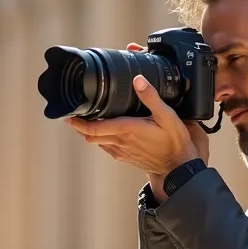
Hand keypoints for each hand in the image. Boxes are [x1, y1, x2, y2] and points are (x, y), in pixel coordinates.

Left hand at [66, 73, 199, 176]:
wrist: (178, 167)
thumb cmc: (174, 142)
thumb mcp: (167, 116)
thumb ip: (151, 97)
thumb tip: (138, 80)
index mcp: (126, 130)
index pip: (94, 128)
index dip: (78, 123)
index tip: (69, 115)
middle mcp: (120, 142)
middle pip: (90, 135)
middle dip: (79, 126)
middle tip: (74, 115)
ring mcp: (121, 151)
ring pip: (97, 142)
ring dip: (89, 132)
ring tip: (86, 120)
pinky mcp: (125, 156)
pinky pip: (106, 147)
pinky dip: (100, 139)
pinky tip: (105, 131)